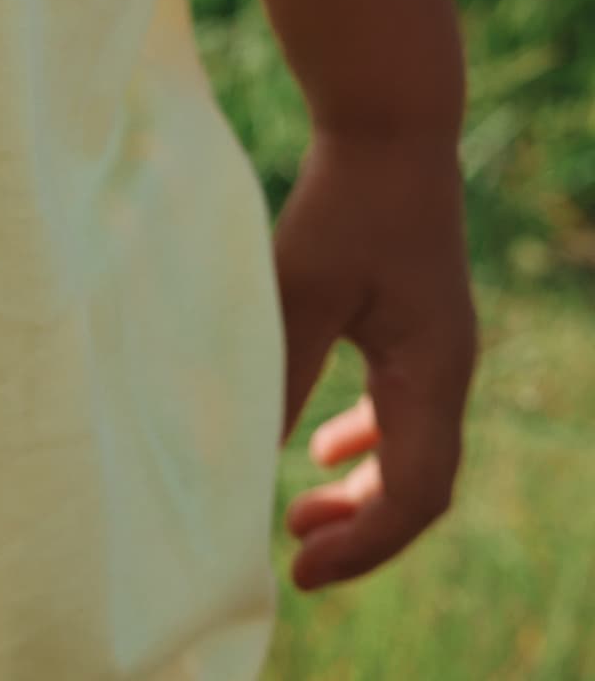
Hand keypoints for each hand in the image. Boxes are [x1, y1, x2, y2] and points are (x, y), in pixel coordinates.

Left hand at [273, 127, 478, 591]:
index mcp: (432, 375)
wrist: (389, 123)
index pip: (412, 498)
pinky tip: (321, 445)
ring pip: (411, 449)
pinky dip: (365, 438)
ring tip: (302, 512)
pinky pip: (401, 406)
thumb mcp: (300, 292)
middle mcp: (447, 370)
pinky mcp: (415, 319)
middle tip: (295, 549)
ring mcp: (437, 345)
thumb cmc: (345, 204)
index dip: (360, 546)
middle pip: (419, 485)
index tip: (297, 569)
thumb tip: (245, 455)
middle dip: (361, 528)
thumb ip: (280, 374)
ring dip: (362, 488)